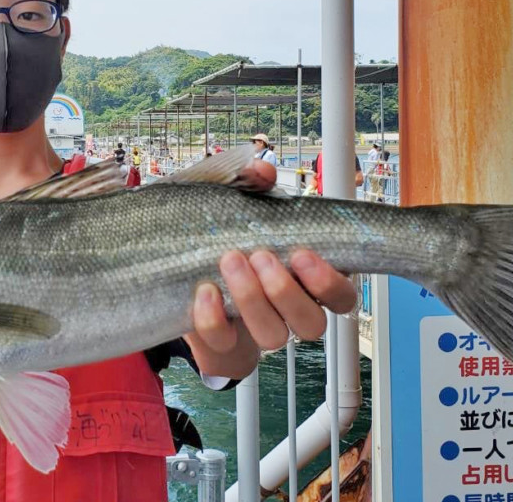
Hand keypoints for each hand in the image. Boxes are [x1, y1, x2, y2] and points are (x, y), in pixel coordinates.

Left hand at [184, 160, 357, 378]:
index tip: (303, 253)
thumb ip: (250, 183)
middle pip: (312, 322)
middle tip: (261, 255)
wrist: (171, 273)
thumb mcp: (230, 200)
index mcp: (301, 279)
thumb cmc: (216, 234)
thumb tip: (262, 168)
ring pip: (275, 336)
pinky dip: (213, 318)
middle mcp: (285, 310)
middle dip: (287, 290)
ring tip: (232, 262)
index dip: (330, 282)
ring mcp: (254, 329)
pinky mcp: (220, 344)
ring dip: (254, 300)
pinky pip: (224, 343)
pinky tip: (204, 290)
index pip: (340, 295)